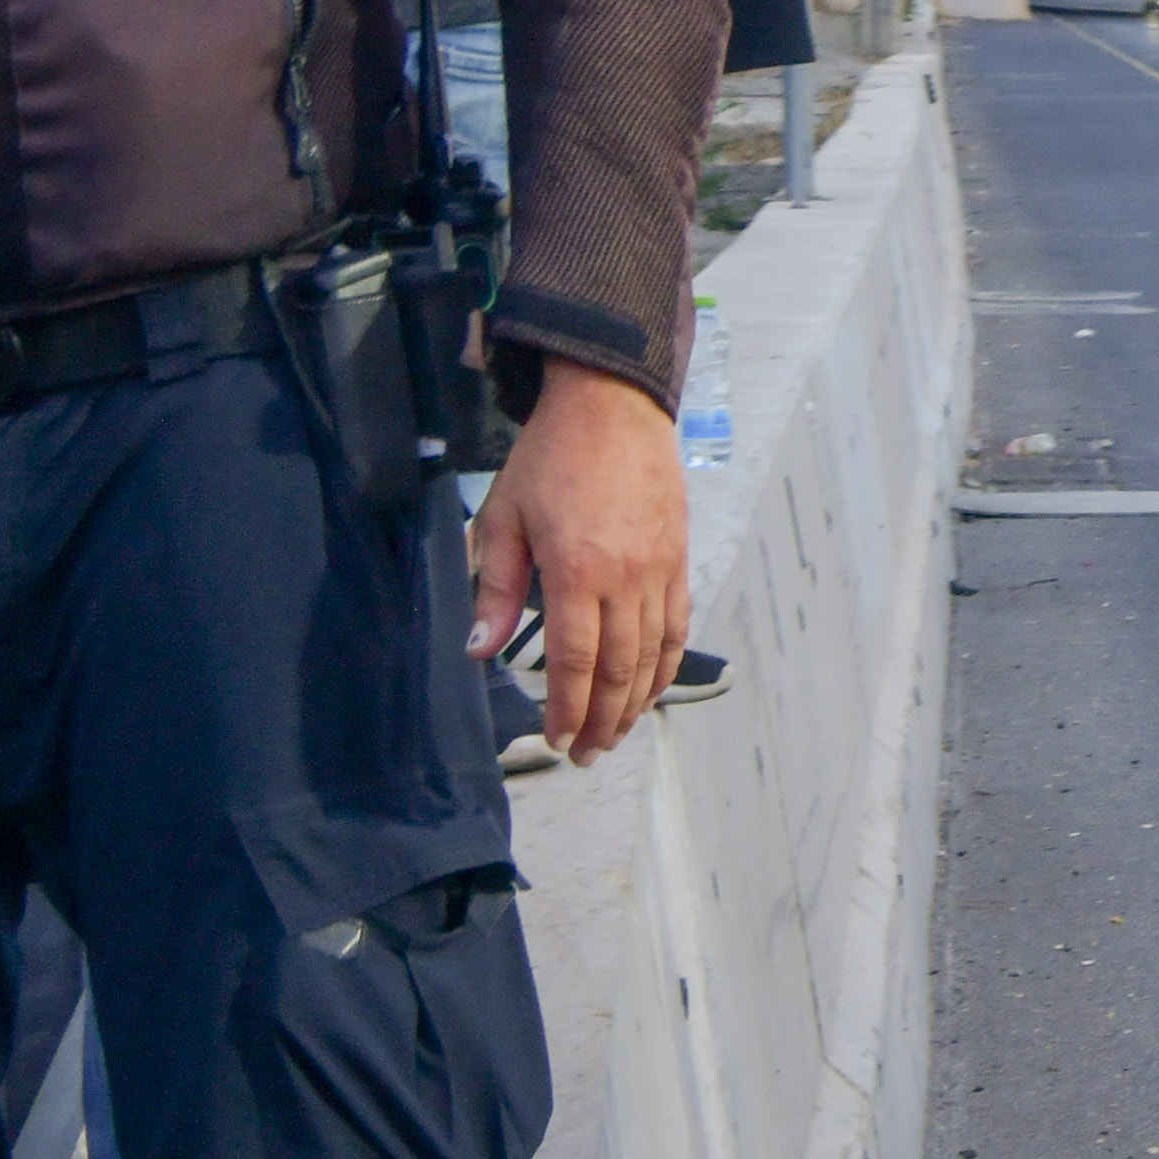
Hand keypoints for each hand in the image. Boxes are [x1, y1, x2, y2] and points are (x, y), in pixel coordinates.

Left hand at [475, 360, 693, 763]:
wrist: (613, 406)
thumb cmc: (551, 457)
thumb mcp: (504, 517)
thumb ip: (495, 589)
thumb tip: (480, 650)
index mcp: (576, 571)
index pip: (573, 661)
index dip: (565, 707)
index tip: (555, 737)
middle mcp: (626, 579)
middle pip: (618, 670)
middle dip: (601, 720)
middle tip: (584, 752)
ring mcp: (659, 572)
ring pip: (652, 657)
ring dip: (633, 704)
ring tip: (614, 735)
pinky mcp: (679, 561)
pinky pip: (677, 628)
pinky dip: (665, 667)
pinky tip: (650, 690)